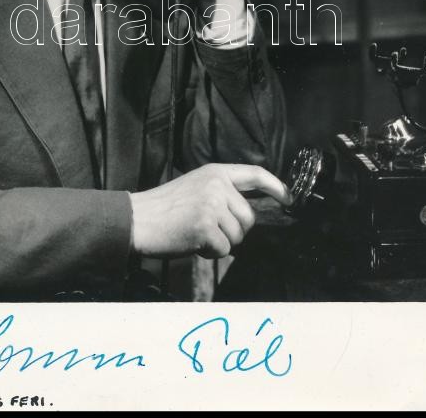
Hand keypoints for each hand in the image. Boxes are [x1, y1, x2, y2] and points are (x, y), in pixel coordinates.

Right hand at [129, 163, 292, 258]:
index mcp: (215, 172)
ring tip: (195, 233)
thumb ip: (222, 193)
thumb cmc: (164, 208)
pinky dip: (210, 252)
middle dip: (234, 231)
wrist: (136, 219)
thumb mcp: (196, 187)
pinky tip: (191, 242)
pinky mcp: (205, 226)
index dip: (275, 186)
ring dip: (220, 242)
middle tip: (208, 230)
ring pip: (237, 236)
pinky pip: (223, 249)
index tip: (288, 198)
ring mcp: (212, 205)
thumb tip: (249, 215)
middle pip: (249, 217)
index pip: (255, 174)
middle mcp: (217, 185)